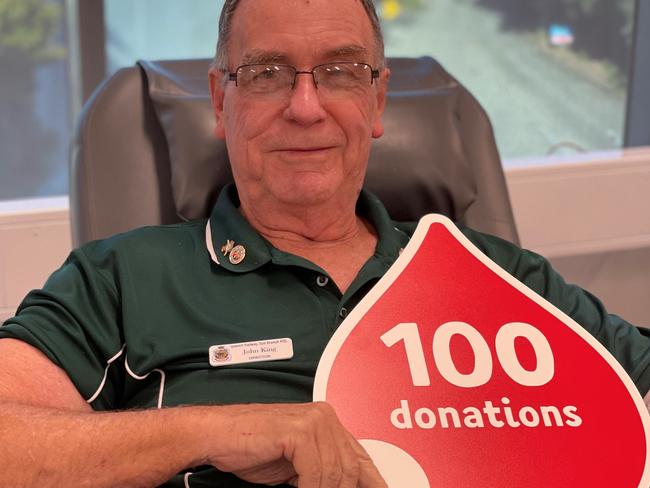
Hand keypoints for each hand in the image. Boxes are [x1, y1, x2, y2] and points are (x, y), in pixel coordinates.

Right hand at [208, 402, 386, 486]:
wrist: (218, 436)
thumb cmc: (252, 448)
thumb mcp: (298, 466)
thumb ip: (324, 473)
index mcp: (328, 422)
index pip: (362, 459)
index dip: (373, 483)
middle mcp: (325, 417)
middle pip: (352, 469)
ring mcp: (313, 421)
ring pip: (336, 473)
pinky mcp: (299, 430)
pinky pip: (317, 472)